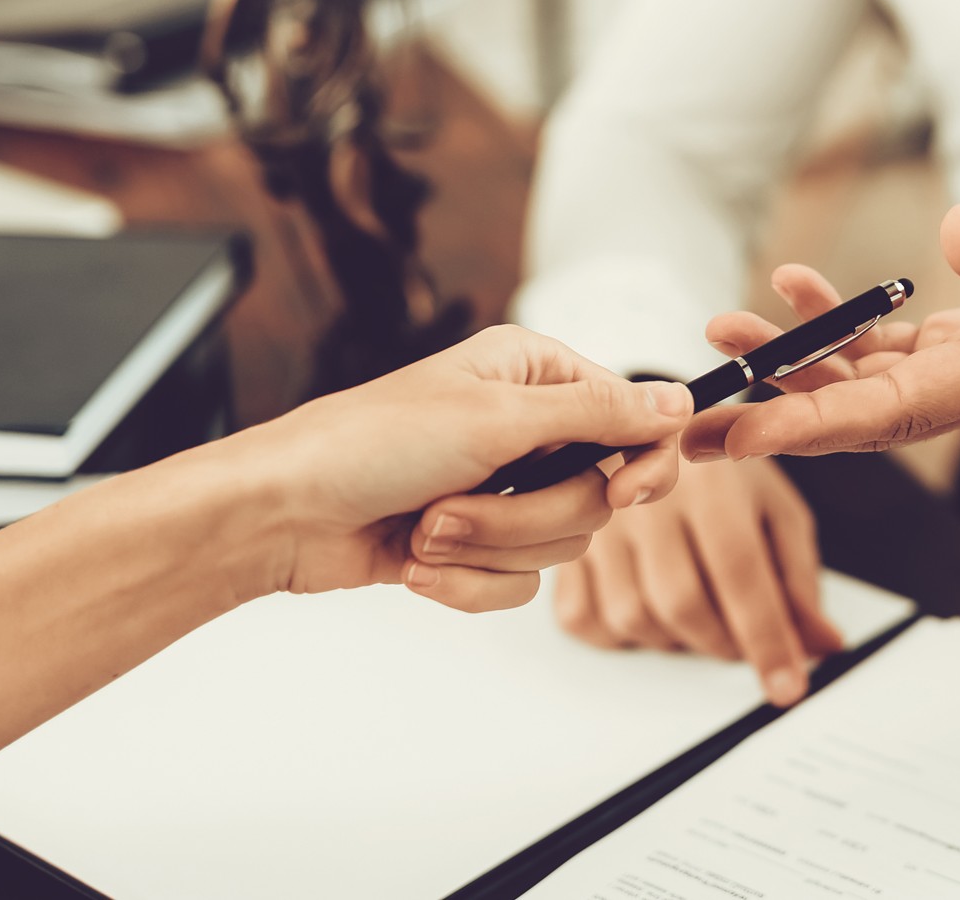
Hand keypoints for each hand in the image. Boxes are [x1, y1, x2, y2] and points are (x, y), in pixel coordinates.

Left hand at [235, 325, 690, 610]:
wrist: (281, 514)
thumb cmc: (366, 444)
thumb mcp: (496, 420)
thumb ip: (599, 416)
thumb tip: (678, 403)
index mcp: (534, 376)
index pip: (632, 421)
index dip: (641, 464)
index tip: (628, 493)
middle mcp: (525, 429)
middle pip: (595, 496)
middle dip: (525, 516)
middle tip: (462, 502)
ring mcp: (501, 489)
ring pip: (557, 544)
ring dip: (486, 547)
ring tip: (426, 527)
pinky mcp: (475, 543)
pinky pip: (517, 584)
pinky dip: (466, 581)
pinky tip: (416, 560)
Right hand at [552, 455, 842, 705]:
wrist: (651, 430)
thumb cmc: (720, 471)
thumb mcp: (775, 510)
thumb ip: (799, 578)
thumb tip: (819, 644)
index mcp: (709, 484)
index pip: (740, 574)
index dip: (766, 638)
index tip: (787, 686)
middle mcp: (647, 501)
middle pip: (681, 604)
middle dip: (723, 643)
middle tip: (746, 645)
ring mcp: (598, 525)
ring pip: (632, 618)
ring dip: (675, 641)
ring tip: (699, 616)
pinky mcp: (567, 547)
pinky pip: (582, 619)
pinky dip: (620, 634)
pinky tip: (649, 610)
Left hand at [685, 175, 959, 458]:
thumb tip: (955, 235)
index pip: (889, 412)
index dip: (805, 424)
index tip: (733, 435)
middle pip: (857, 414)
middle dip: (770, 415)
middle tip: (684, 419)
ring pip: (865, 384)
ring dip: (791, 364)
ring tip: (719, 332)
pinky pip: (892, 350)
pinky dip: (840, 326)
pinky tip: (798, 288)